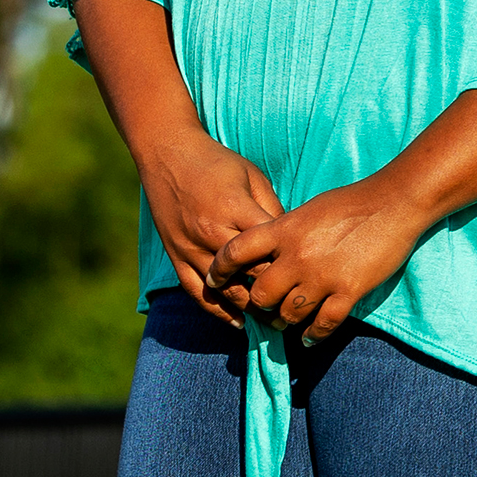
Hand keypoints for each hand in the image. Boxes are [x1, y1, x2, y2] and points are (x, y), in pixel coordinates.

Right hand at [139, 134, 280, 326]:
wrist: (168, 154)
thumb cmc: (217, 163)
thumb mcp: (253, 177)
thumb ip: (272, 210)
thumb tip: (292, 244)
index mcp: (236, 209)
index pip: (270, 251)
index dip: (290, 268)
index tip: (307, 279)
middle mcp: (212, 232)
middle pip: (250, 275)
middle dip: (275, 294)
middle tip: (297, 307)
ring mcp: (191, 247)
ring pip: (225, 290)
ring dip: (250, 307)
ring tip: (273, 319)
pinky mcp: (176, 256)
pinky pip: (197, 292)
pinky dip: (218, 311)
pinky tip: (238, 322)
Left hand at [205, 178, 431, 344]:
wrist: (393, 203)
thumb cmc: (351, 202)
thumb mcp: (308, 210)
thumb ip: (285, 232)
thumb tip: (268, 251)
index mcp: (284, 230)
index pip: (237, 252)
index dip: (220, 270)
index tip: (215, 280)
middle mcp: (297, 256)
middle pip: (260, 295)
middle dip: (259, 305)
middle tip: (264, 308)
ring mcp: (322, 276)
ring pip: (288, 315)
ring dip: (284, 322)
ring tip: (285, 322)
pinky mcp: (348, 291)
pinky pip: (322, 324)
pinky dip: (313, 336)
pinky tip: (309, 339)